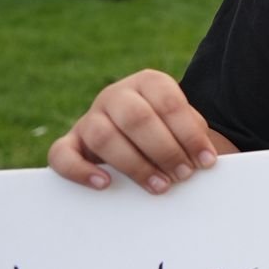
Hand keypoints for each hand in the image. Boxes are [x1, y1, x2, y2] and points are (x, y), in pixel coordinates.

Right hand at [48, 69, 224, 193]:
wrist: (144, 139)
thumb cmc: (173, 134)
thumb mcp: (186, 128)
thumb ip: (193, 138)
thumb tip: (202, 163)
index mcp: (149, 83)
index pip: (169, 103)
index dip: (189, 134)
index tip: (206, 162)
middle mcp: (116, 95)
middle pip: (136, 118)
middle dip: (164, 150)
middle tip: (183, 175)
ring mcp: (90, 117)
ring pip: (102, 135)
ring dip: (134, 165)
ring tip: (159, 186)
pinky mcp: (70, 142)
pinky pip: (61, 154)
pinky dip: (80, 171)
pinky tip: (104, 184)